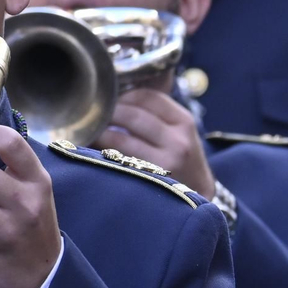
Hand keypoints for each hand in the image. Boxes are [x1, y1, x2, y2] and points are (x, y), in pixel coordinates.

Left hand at [94, 88, 214, 198]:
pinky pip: (120, 160)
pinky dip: (104, 152)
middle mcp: (178, 140)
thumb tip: (112, 96)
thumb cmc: (179, 154)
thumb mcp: (177, 129)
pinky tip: (97, 149)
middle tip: (94, 114)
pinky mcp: (152, 179)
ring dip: (101, 132)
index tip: (111, 99)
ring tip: (91, 130)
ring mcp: (166, 162)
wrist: (196, 192)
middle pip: (133, 116)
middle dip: (109, 112)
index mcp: (183, 120)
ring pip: (122, 139)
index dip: (124, 95)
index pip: (148, 97)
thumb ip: (154, 112)